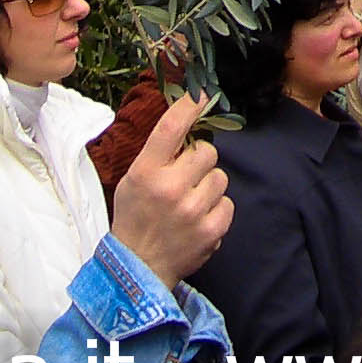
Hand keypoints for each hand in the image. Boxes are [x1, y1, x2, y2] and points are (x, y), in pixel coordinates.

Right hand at [109, 91, 233, 287]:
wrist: (137, 268)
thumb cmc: (135, 217)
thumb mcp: (134, 179)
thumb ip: (158, 154)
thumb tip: (187, 121)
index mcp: (146, 172)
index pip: (171, 128)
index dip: (190, 106)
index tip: (202, 94)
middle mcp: (170, 189)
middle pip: (207, 151)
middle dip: (198, 160)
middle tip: (185, 176)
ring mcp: (192, 211)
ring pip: (220, 177)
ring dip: (208, 185)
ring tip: (190, 201)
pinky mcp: (210, 231)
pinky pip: (228, 202)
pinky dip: (216, 209)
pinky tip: (198, 218)